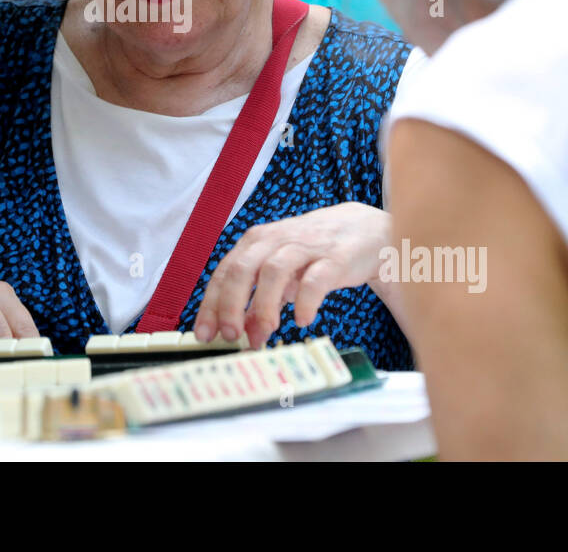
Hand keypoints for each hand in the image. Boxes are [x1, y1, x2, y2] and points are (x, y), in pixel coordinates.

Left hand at [193, 202, 390, 348]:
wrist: (364, 230)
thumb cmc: (314, 254)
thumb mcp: (282, 277)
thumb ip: (261, 304)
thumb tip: (246, 337)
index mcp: (255, 243)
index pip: (223, 273)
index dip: (210, 305)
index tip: (204, 334)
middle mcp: (274, 240)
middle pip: (241, 269)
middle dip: (230, 305)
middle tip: (230, 336)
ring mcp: (304, 246)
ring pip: (273, 271)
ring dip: (264, 304)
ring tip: (265, 331)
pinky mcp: (333, 257)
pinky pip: (315, 279)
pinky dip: (305, 301)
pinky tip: (302, 320)